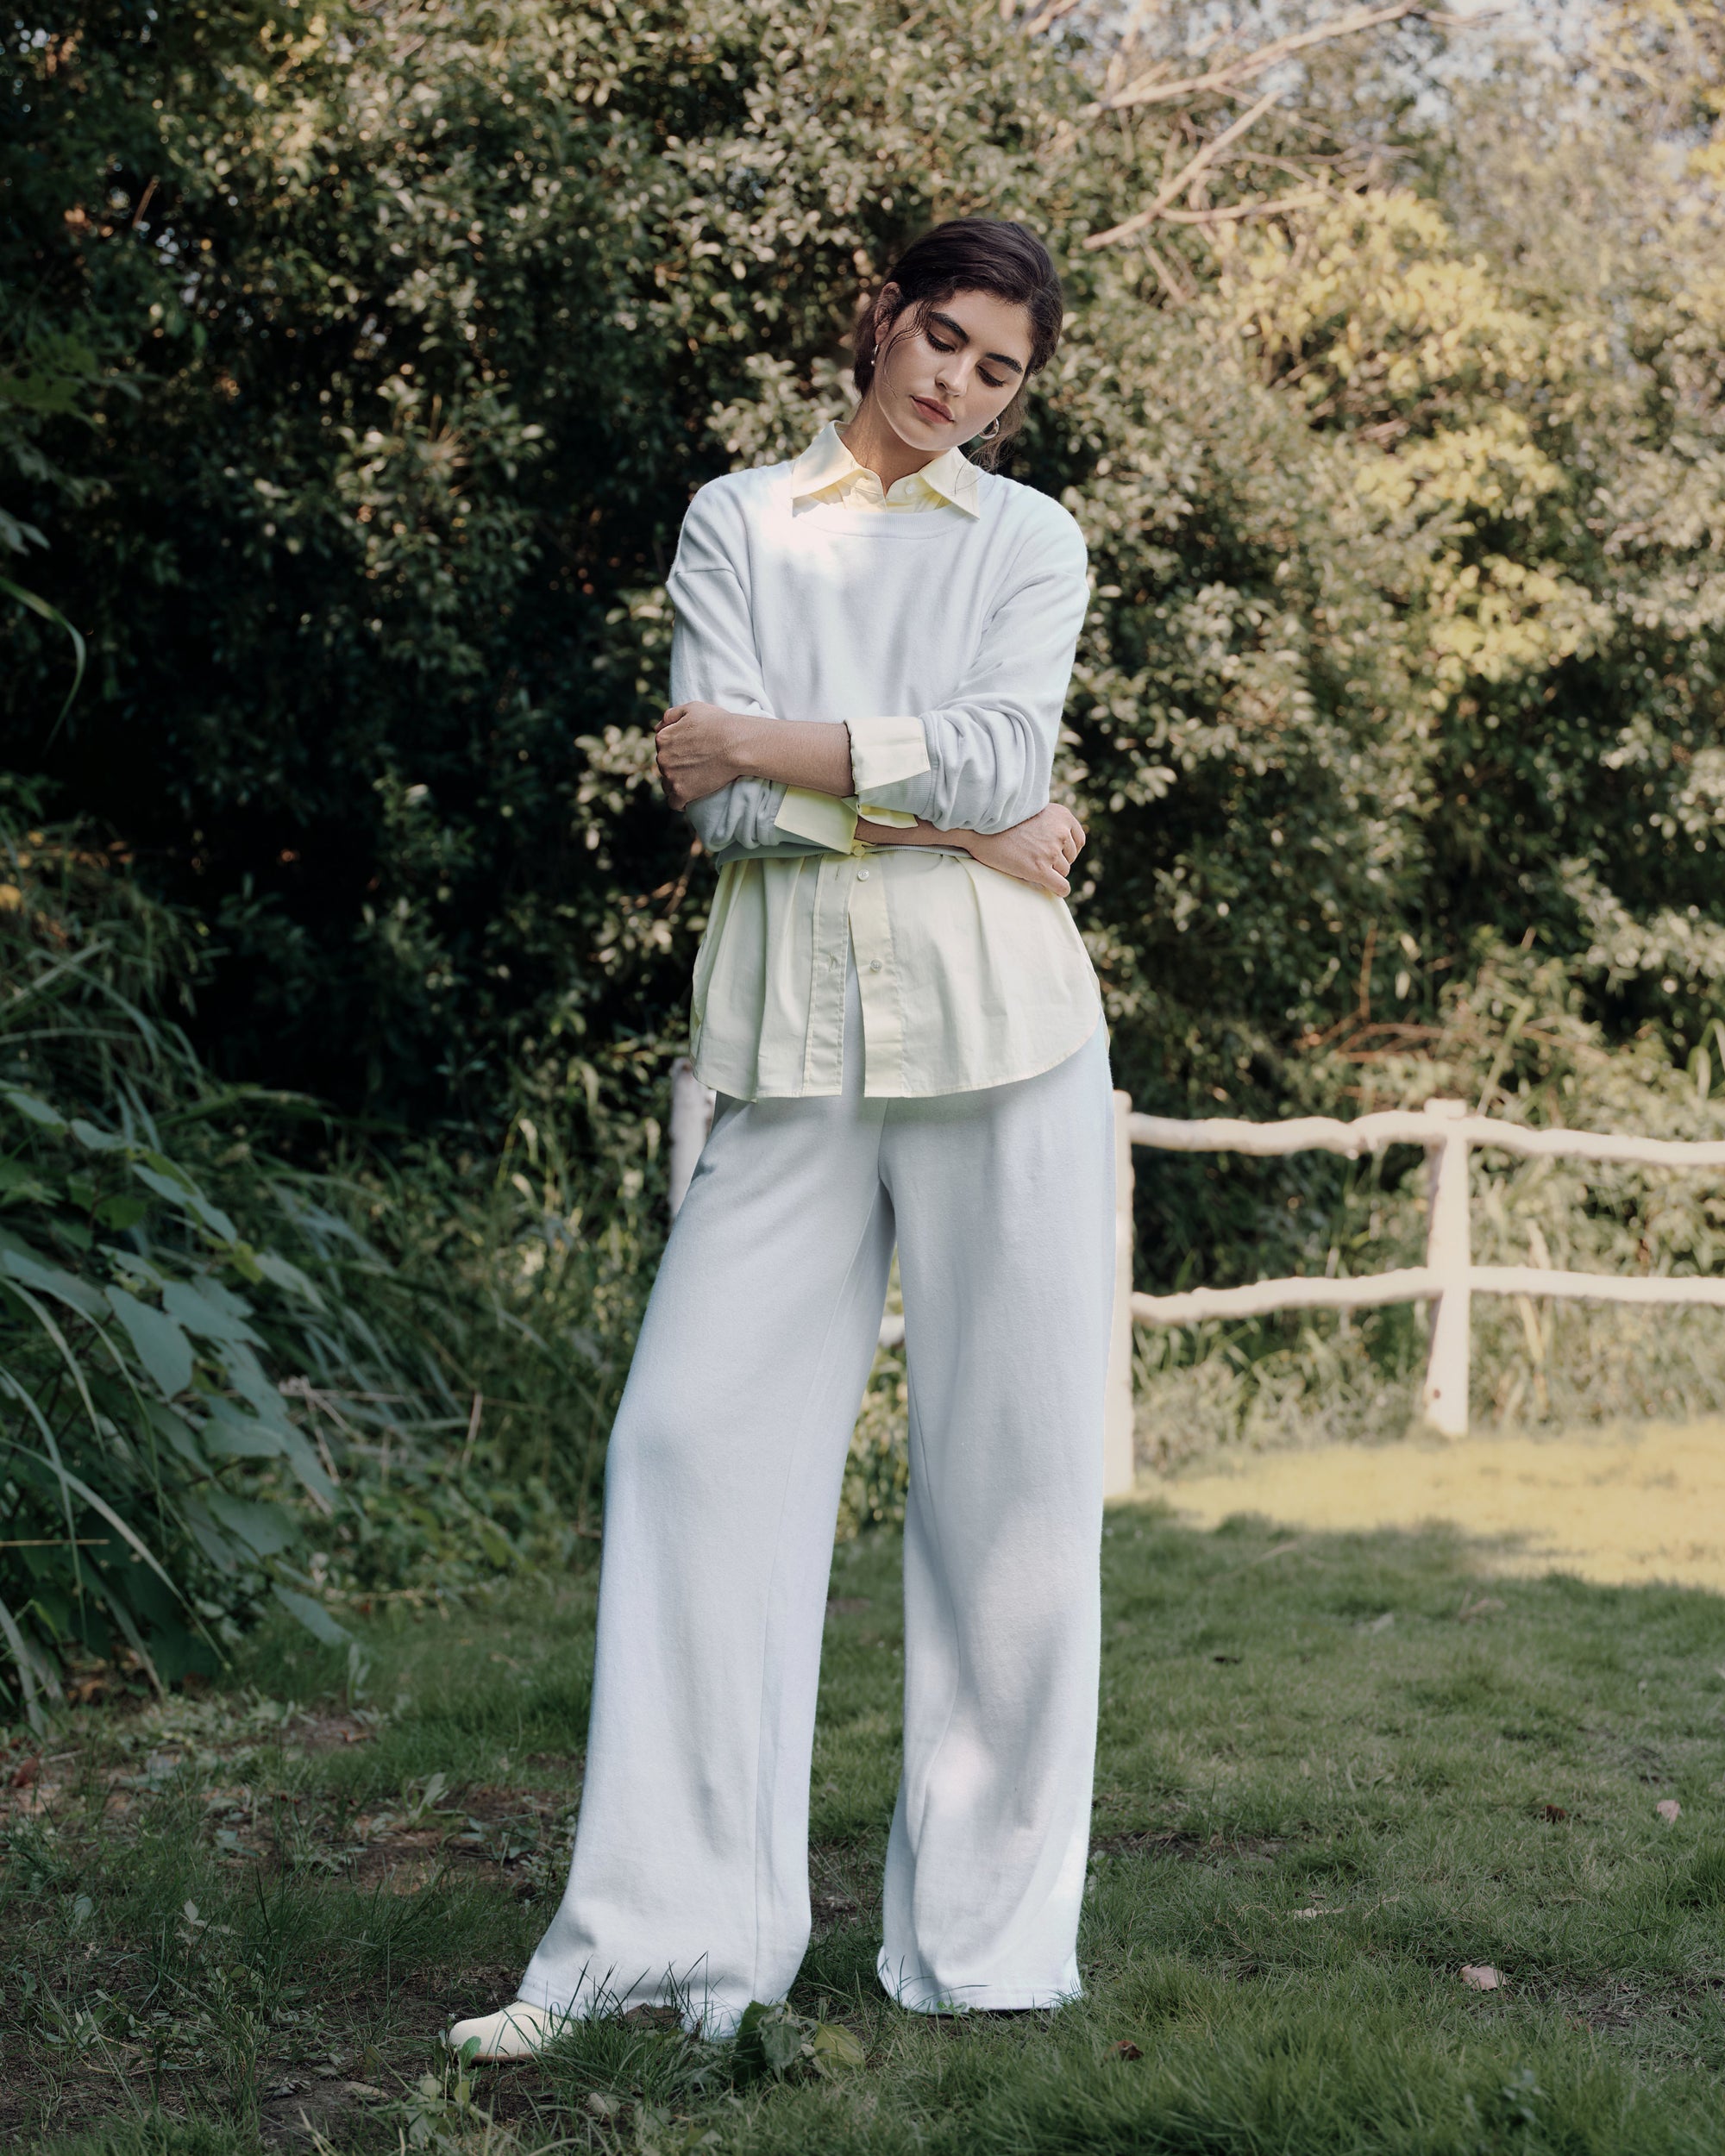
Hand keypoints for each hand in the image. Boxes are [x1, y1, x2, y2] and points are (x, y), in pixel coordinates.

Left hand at [655, 702, 754, 809]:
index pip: (662, 749)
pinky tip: (690, 799)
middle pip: (664, 768)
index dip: (676, 752)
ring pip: (667, 786)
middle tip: (697, 767)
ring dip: (678, 785)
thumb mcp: (693, 708)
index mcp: (662, 738)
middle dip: (676, 768)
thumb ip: (671, 715)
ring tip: (695, 783)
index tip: (690, 755)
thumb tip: (656, 727)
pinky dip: (681, 802)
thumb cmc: (719, 724)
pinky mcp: (682, 792)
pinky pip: (674, 803)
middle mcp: (662, 758)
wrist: (737, 745)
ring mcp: (671, 777)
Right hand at [960, 803, 1086, 895]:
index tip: (1053, 852)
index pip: (1078, 841)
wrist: (980, 828)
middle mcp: (1061, 832)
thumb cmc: (1004, 821)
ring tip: (1029, 864)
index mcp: (1063, 816)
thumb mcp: (1035, 810)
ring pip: (1064, 872)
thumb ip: (1052, 823)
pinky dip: (1059, 890)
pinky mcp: (1040, 869)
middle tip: (1035, 857)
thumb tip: (1064, 843)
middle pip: (1070, 858)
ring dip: (1050, 873)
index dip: (1067, 849)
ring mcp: (1051, 852)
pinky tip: (1052, 889)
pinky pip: (1062, 887)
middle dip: (1056, 861)